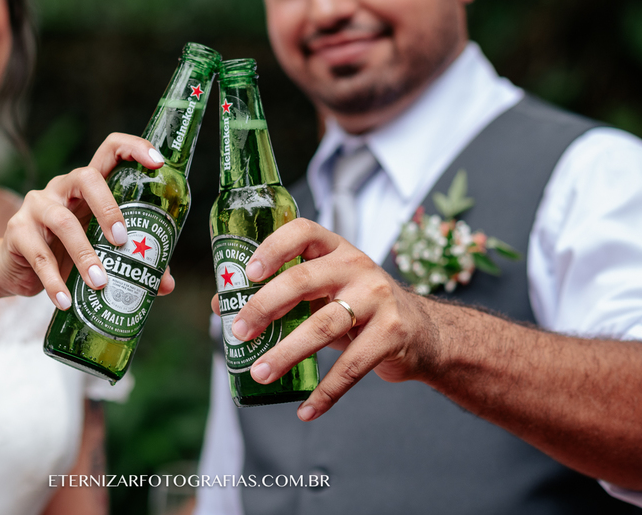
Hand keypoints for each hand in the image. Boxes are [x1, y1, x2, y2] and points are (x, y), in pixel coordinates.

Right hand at [0, 133, 175, 308]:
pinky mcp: (17, 231)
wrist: (17, 269)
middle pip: (87, 177)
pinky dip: (55, 281)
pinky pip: (39, 255)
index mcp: (88, 186)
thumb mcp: (98, 250)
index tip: (159, 163)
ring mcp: (37, 206)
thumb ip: (132, 261)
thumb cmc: (66, 252)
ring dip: (85, 255)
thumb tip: (166, 285)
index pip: (111, 150)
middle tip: (122, 240)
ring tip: (100, 283)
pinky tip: (65, 301)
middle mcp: (62, 187)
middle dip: (109, 208)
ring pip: (63, 222)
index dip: (135, 148)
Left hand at [221, 218, 437, 420]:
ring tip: (260, 373)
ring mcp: (378, 299)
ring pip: (324, 326)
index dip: (273, 249)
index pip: (302, 232)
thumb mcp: (323, 290)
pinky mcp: (392, 333)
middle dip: (265, 307)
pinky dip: (326, 392)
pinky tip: (306, 409)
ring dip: (287, 353)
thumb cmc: (357, 305)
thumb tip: (220, 305)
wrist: (422, 330)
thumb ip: (279, 294)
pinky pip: (352, 366)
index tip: (247, 274)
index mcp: (335, 249)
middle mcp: (357, 266)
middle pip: (304, 281)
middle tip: (239, 332)